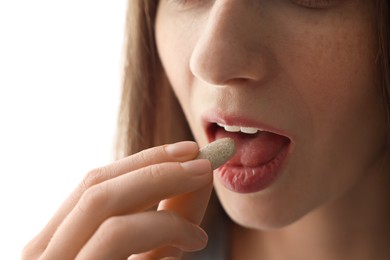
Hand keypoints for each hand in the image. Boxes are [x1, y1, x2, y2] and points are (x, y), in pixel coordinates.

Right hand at [22, 141, 213, 259]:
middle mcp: (45, 252)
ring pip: (100, 200)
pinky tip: (195, 237)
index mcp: (60, 241)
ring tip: (205, 184)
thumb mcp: (150, 259)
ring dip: (160, 183)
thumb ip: (168, 221)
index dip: (143, 159)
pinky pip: (116, 236)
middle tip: (203, 158)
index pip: (95, 183)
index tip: (187, 150)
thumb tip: (197, 177)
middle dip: (154, 163)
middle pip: (95, 184)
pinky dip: (161, 224)